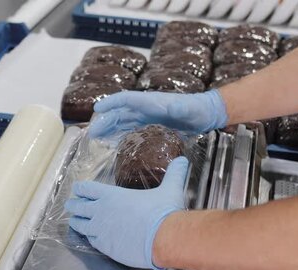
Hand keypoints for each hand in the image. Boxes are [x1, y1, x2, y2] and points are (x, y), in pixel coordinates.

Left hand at [65, 157, 188, 269]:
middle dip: (73, 205)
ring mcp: (100, 230)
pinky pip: (91, 241)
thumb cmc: (163, 212)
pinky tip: (89, 237)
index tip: (77, 189)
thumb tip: (183, 160)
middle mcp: (101, 212)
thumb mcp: (170, 188)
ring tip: (74, 222)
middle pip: (78, 207)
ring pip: (80, 225)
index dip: (81, 188)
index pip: (87, 189)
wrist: (163, 238)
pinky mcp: (105, 247)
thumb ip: (174, 173)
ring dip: (77, 222)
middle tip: (70, 205)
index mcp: (112, 195)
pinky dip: (89, 237)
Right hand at [89, 89, 227, 137]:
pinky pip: (131, 128)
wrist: (205, 113)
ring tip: (96, 137)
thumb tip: (170, 105)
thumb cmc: (197, 109)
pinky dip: (119, 134)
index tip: (97, 108)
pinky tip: (112, 141)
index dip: (112, 103)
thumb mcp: (189, 108)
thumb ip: (179, 107)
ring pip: (123, 121)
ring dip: (109, 128)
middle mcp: (146, 108)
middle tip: (92, 132)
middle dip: (105, 121)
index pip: (127, 100)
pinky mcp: (151, 125)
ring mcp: (148, 116)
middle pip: (121, 112)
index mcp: (152, 102)